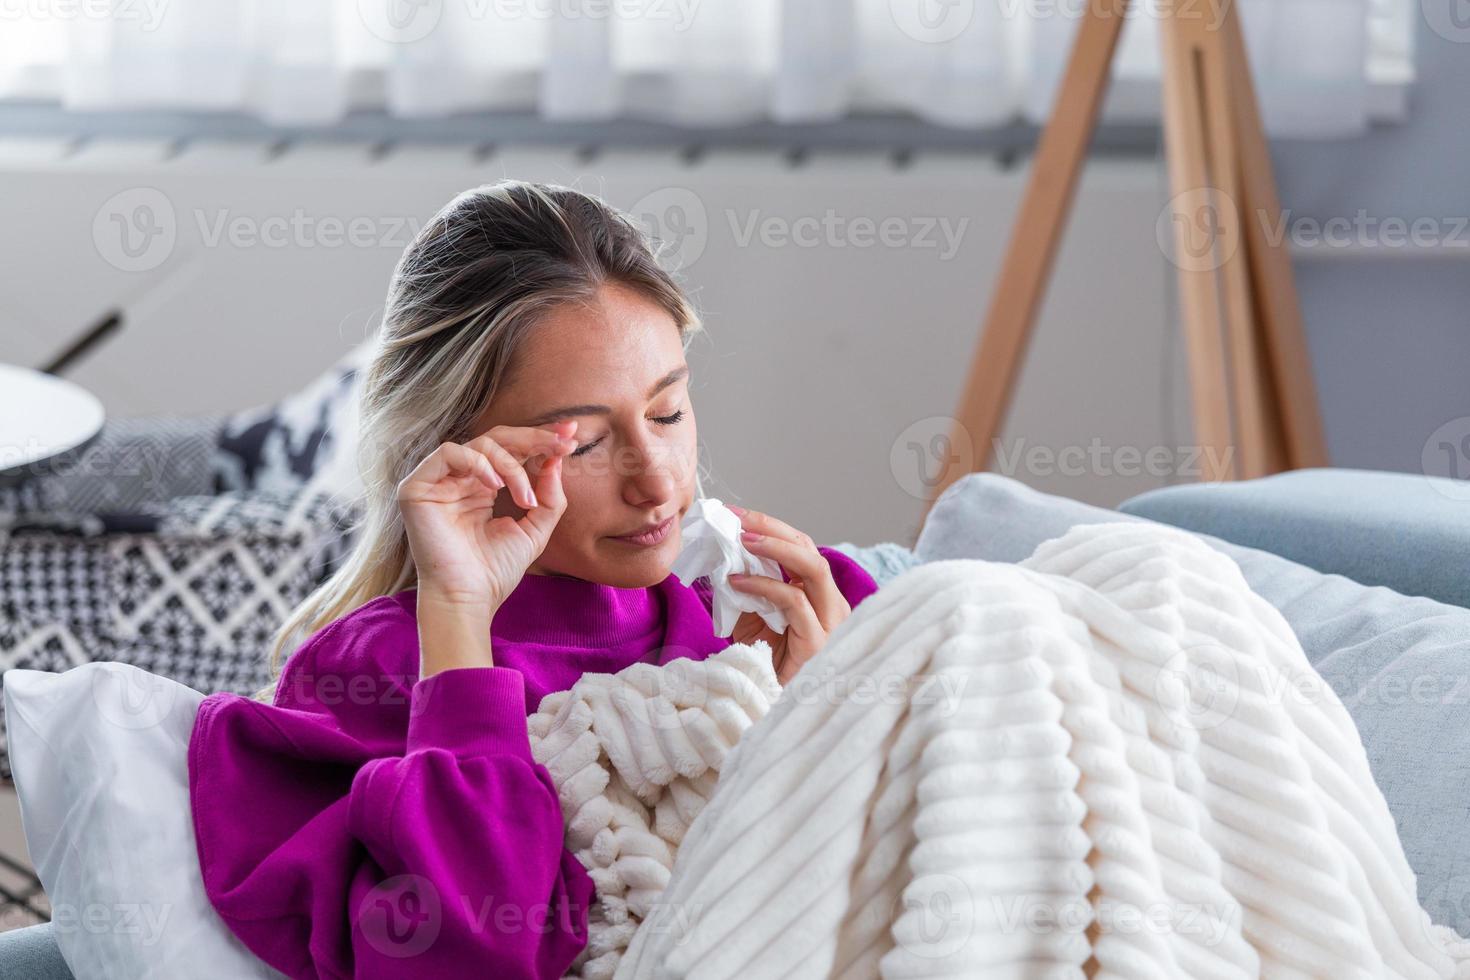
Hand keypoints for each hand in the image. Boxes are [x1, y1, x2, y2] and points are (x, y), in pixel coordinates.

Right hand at [398, 420, 578, 613]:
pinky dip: (478, 463)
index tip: (572, 435)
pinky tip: (495, 486)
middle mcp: (460, 479)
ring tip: (525, 498)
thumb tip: (556, 460)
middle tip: (563, 441)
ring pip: (479, 444)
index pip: (511, 451)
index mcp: (482, 487)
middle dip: (534, 437)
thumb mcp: (535, 529)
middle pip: (498, 439)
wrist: (468, 598)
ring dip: (511, 465)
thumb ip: (549, 496)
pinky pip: (448, 453)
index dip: (540, 439)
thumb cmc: (495, 570)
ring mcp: (438, 481)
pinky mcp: (417, 486)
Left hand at [726, 507, 851, 684]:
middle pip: (809, 550)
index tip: (736, 514)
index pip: (801, 548)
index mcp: (817, 594)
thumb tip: (722, 553)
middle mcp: (830, 603)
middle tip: (737, 518)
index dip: (770, 527)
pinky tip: (737, 582)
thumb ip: (746, 587)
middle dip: (772, 528)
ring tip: (741, 539)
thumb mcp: (752, 617)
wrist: (773, 706)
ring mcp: (830, 622)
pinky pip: (794, 602)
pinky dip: (764, 586)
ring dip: (774, 548)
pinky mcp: (819, 642)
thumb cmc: (765, 662)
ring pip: (812, 568)